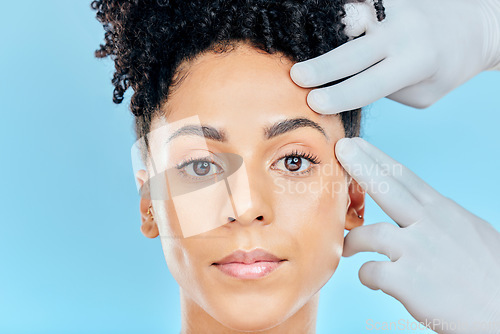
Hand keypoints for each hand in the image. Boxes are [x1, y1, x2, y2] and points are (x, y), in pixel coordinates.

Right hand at [290, 0, 499, 113]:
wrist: (474, 26)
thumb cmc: (445, 69)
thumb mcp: (422, 94)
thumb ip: (386, 91)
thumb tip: (347, 87)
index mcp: (417, 62)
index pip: (369, 84)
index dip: (339, 96)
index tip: (314, 103)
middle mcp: (405, 31)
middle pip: (353, 52)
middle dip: (322, 68)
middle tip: (296, 77)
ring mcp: (397, 8)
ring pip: (353, 19)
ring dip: (326, 34)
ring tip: (302, 47)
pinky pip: (359, 4)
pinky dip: (338, 15)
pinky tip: (321, 25)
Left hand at [335, 137, 499, 333]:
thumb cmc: (489, 274)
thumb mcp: (469, 231)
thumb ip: (439, 217)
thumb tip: (419, 208)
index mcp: (442, 212)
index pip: (404, 178)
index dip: (376, 158)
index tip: (356, 144)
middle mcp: (429, 225)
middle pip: (386, 187)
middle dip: (360, 164)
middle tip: (341, 149)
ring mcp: (417, 251)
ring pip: (370, 233)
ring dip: (353, 241)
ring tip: (347, 248)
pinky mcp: (408, 280)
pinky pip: (371, 271)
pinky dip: (366, 274)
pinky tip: (370, 279)